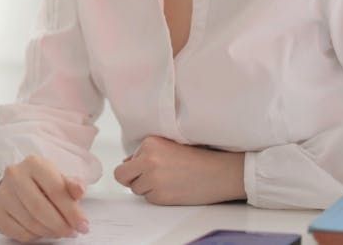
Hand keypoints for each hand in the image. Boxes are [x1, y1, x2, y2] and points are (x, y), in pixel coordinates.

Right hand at [0, 155, 89, 241]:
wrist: (23, 182)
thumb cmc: (46, 182)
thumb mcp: (62, 179)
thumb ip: (73, 185)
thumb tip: (79, 190)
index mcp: (33, 163)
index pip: (55, 190)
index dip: (72, 211)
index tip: (83, 225)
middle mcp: (14, 175)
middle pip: (40, 208)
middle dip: (60, 225)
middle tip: (72, 232)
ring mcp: (2, 194)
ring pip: (29, 223)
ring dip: (49, 232)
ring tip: (59, 231)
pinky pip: (18, 233)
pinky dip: (34, 236)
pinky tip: (42, 230)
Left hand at [113, 136, 245, 205]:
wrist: (219, 172)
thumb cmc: (198, 157)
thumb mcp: (170, 145)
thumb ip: (146, 153)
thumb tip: (126, 163)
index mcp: (150, 143)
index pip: (126, 161)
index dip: (135, 167)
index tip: (149, 167)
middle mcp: (148, 159)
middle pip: (122, 176)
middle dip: (132, 179)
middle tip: (148, 179)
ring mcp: (153, 178)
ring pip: (136, 189)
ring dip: (148, 188)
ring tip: (168, 181)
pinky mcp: (160, 195)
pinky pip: (149, 199)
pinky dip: (158, 197)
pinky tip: (173, 188)